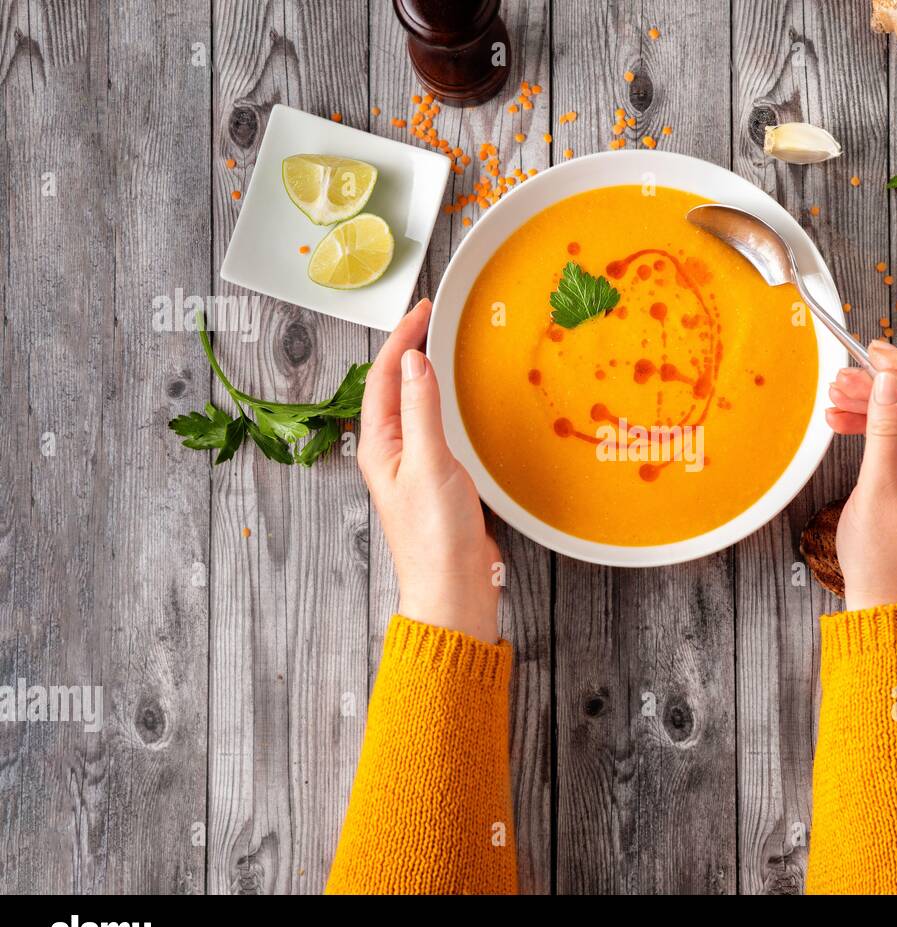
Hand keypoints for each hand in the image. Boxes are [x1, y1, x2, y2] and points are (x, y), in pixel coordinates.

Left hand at [358, 299, 500, 641]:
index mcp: (380, 447)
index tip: (422, 310)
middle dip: (410, 348)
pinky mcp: (440, 480)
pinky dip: (446, 403)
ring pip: (415, 407)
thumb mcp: (429, 463)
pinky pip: (437, 428)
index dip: (401, 339)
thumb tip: (413, 360)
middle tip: (431, 317)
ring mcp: (416, 467)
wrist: (454, 590)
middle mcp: (393, 454)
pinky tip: (460, 401)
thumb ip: (421, 410)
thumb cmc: (435, 538)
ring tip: (443, 346)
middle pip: (394, 388)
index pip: (382, 377)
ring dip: (426, 374)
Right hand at [827, 340, 896, 611]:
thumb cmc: (884, 563)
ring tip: (836, 399)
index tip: (874, 351)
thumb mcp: (878, 491)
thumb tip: (891, 382)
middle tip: (843, 376)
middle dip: (885, 389)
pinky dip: (881, 433)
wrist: (887, 609)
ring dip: (877, 409)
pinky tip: (847, 423)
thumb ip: (886, 432)